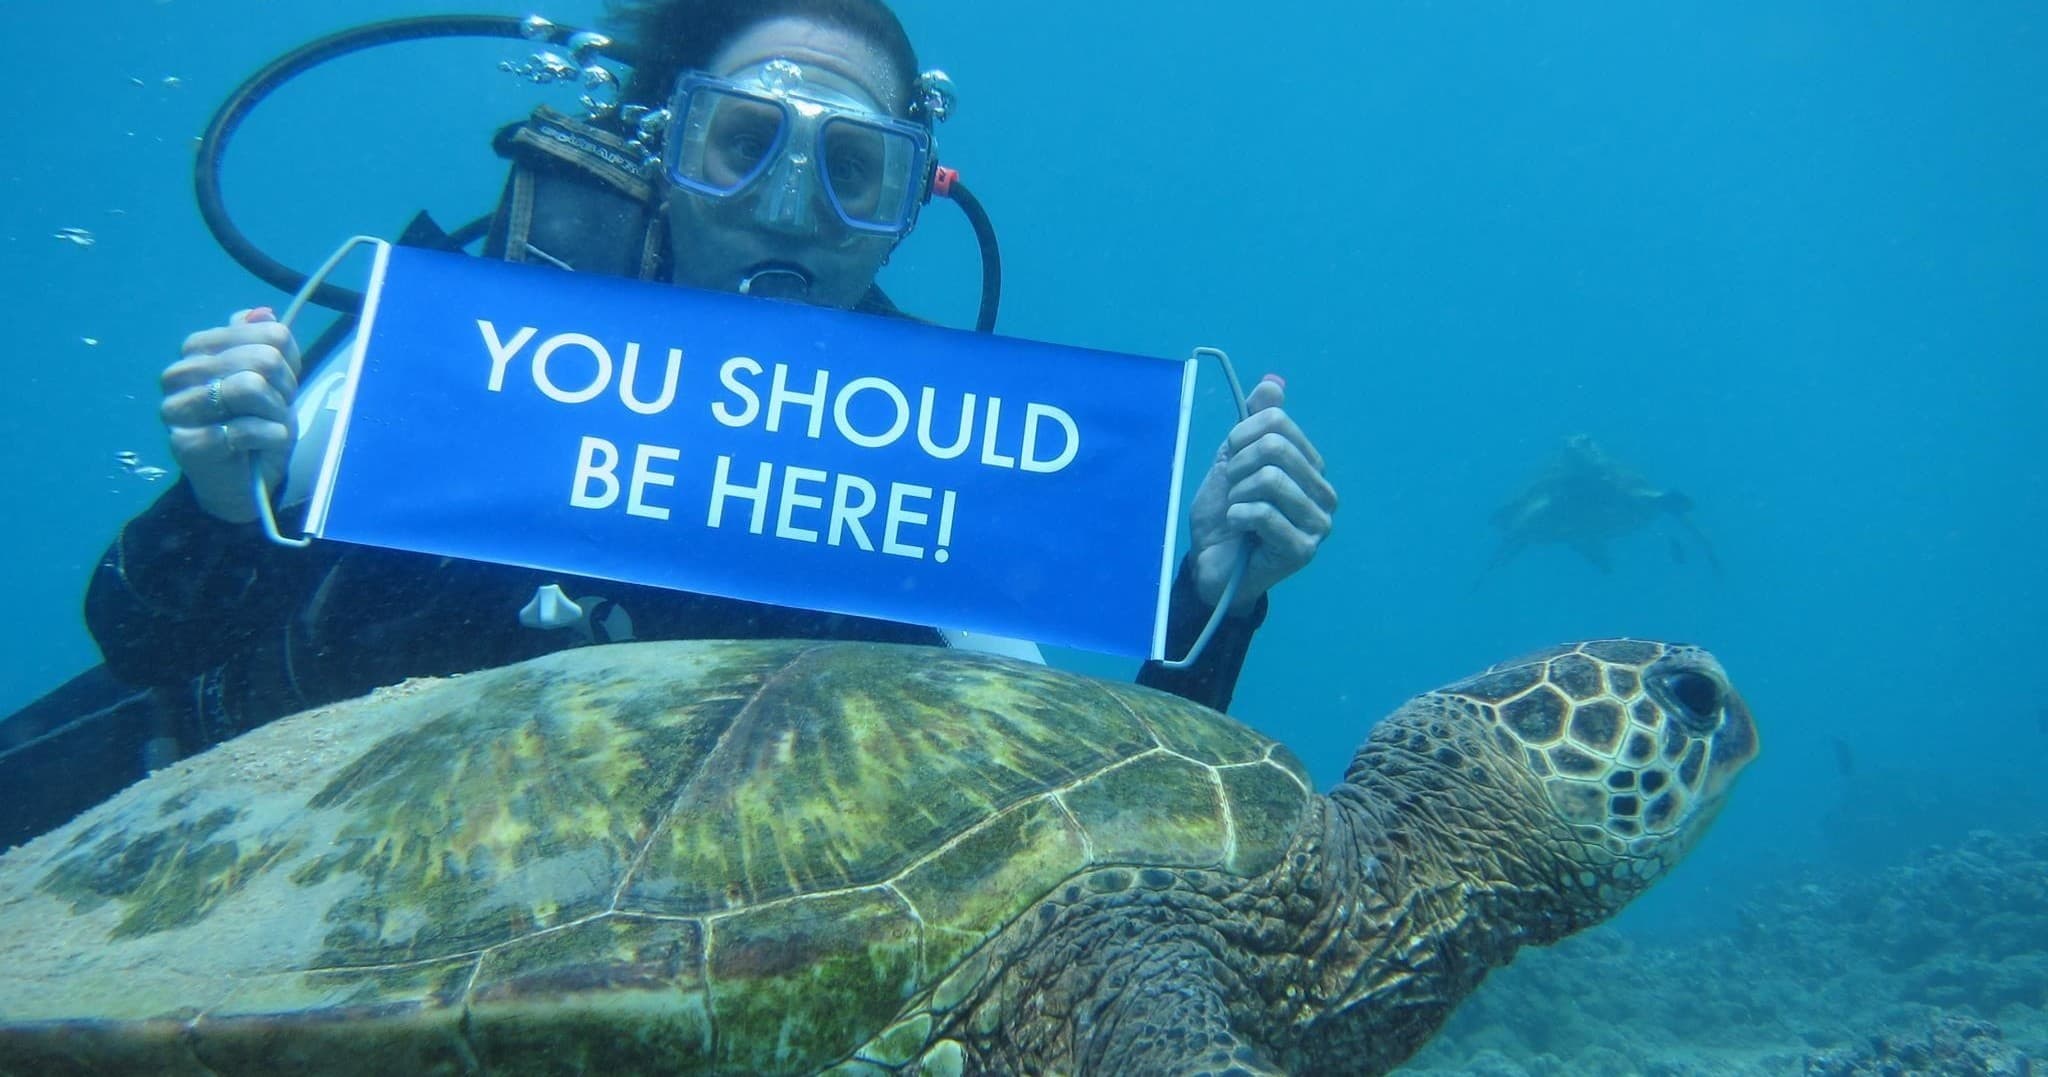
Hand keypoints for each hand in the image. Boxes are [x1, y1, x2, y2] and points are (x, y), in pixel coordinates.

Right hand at [160, 308, 302, 522]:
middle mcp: (178, 374)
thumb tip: (262, 313)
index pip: (266, 332)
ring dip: (277, 412)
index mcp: (196, 350)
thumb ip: (262, 342)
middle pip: (262, 358)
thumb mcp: (271, 381)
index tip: (282, 384)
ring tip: (271, 426)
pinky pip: (248, 428)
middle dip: (285, 388)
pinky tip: (264, 445)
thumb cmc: (256, 428)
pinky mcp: (187, 444)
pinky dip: (272, 437)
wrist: (241, 485)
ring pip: (251, 386)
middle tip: (277, 410)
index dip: (289, 360)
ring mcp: (177, 410)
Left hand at [1187, 374, 1336, 614]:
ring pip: (1271, 479)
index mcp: (1311, 468)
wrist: (1208, 562)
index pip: (1277, 423)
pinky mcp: (1304, 550)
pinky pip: (1264, 513)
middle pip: (1275, 448)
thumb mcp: (1233, 460)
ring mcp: (1319, 524)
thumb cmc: (1224, 514)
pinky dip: (1237, 516)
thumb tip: (1273, 383)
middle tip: (1232, 491)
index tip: (1230, 463)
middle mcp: (1324, 493)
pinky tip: (1239, 531)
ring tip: (1236, 511)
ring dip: (1237, 495)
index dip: (1240, 438)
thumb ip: (1254, 422)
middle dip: (1238, 467)